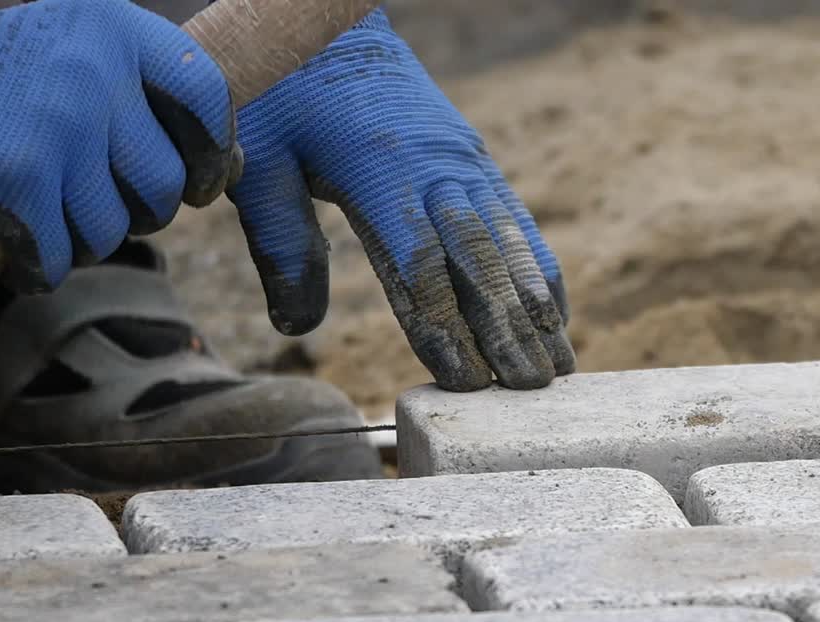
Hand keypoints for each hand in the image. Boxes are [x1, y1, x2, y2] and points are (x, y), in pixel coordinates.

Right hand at [0, 0, 237, 291]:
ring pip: (112, 227)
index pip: (207, 97)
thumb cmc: (18, 80)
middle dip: (142, 210)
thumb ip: (155, 100)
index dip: (213, 156)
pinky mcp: (15, 170)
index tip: (198, 184)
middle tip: (103, 196)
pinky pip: (58, 254)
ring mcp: (53, 118)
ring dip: (88, 238)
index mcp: (117, 27)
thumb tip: (237, 168)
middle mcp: (90, 65)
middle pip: (163, 182)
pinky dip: (43, 266)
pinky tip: (28, 248)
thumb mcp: (88, 58)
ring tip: (57, 209)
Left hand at [226, 7, 573, 391]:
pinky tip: (555, 313)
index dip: (445, 324)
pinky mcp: (476, 160)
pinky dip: (539, 269)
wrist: (331, 22)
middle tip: (530, 388)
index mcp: (378, 168)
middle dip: (507, 328)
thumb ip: (278, 242)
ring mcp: (464, 161)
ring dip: (537, 305)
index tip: (465, 379)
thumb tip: (297, 327)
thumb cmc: (285, 91)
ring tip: (560, 365)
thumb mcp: (258, 161)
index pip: (420, 261)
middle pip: (480, 258)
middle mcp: (434, 165)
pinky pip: (517, 220)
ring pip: (511, 240)